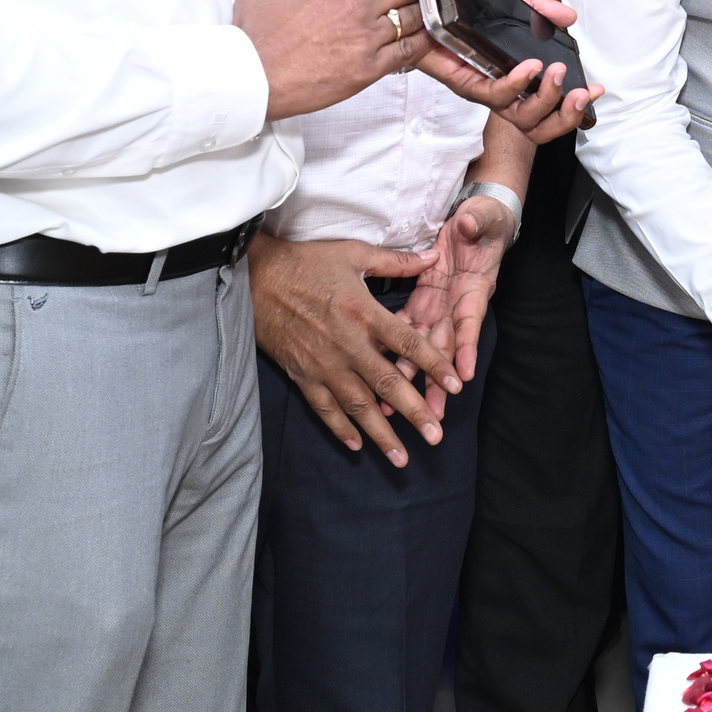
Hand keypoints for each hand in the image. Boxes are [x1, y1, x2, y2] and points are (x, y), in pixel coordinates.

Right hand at [233, 0, 423, 118]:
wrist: (253, 80)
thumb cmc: (254, 42)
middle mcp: (354, 6)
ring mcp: (365, 36)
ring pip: (410, 18)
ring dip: (424, 15)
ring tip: (435, 13)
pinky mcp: (369, 67)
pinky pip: (408, 51)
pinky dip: (422, 44)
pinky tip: (429, 40)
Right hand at [246, 232, 457, 464]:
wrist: (255, 278)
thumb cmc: (306, 262)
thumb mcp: (353, 253)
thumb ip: (395, 261)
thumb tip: (433, 256)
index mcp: (364, 313)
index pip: (408, 344)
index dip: (434, 365)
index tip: (456, 386)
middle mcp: (348, 345)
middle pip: (387, 384)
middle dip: (414, 412)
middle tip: (436, 437)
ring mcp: (324, 364)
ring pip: (358, 405)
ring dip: (381, 433)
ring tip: (402, 457)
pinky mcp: (301, 374)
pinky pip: (324, 408)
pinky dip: (340, 428)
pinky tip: (357, 445)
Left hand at [401, 192, 516, 393]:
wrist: (472, 221)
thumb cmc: (482, 222)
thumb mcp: (484, 219)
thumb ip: (476, 223)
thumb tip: (469, 225)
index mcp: (473, 289)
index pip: (469, 322)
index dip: (466, 348)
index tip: (462, 375)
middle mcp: (455, 306)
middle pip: (446, 348)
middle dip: (438, 381)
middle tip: (432, 413)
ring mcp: (437, 308)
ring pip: (423, 349)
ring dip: (412, 378)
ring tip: (398, 410)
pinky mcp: (421, 303)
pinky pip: (404, 332)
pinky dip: (394, 355)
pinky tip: (381, 376)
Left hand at [415, 0, 602, 140]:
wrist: (427, 10)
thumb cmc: (467, 17)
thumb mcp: (513, 8)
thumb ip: (542, 11)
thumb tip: (569, 16)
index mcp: (518, 83)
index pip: (550, 111)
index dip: (575, 109)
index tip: (597, 89)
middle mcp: (504, 94)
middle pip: (539, 128)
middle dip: (567, 115)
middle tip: (583, 93)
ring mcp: (486, 93)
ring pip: (520, 118)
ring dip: (545, 99)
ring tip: (557, 75)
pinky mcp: (466, 84)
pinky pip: (494, 94)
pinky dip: (516, 83)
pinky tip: (530, 67)